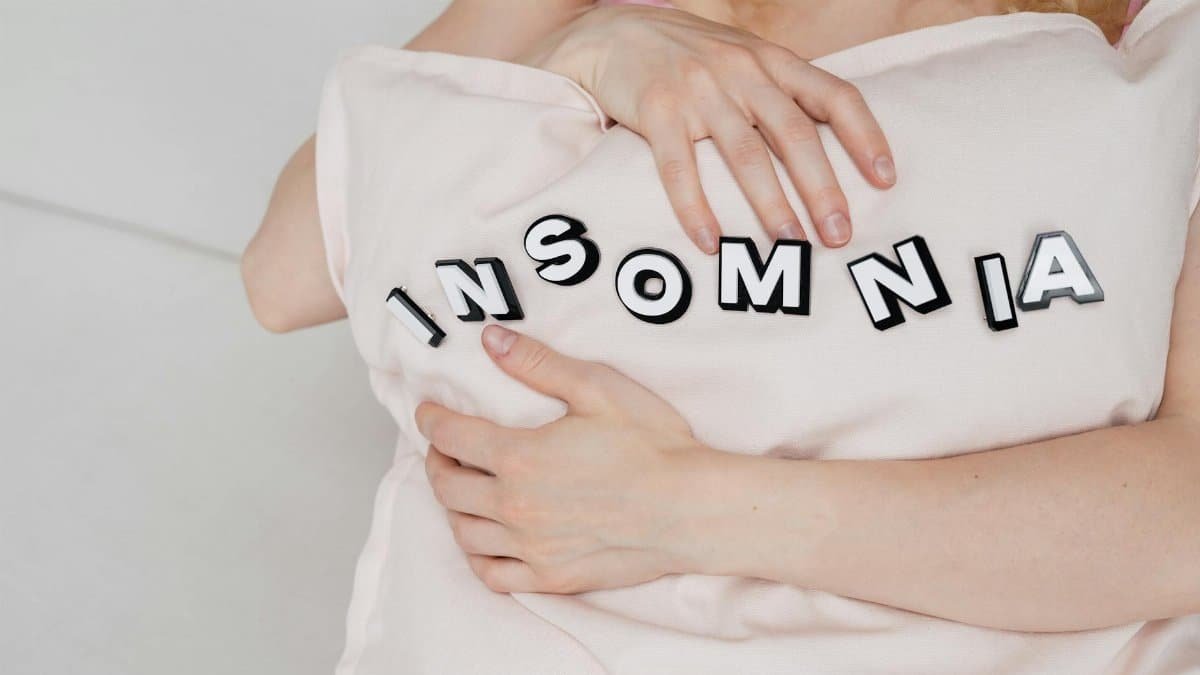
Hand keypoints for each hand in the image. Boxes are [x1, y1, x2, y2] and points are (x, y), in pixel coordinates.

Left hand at [415, 325, 723, 593]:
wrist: (691, 508)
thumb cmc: (652, 446)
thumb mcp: (598, 387)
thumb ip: (538, 363)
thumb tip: (491, 339)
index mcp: (520, 457)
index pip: (451, 437)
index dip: (431, 420)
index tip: (428, 411)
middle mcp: (515, 507)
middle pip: (447, 486)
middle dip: (436, 462)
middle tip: (443, 449)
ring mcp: (531, 548)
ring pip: (464, 531)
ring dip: (452, 507)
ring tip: (461, 489)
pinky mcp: (551, 577)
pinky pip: (492, 574)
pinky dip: (476, 556)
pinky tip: (483, 540)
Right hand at [517, 5, 896, 252]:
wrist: (612, 32)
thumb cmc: (686, 56)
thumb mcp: (742, 58)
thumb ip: (779, 91)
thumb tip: (828, 147)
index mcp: (772, 61)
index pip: (835, 95)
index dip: (865, 137)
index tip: (886, 179)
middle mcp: (741, 71)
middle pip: (794, 134)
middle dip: (822, 188)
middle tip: (839, 234)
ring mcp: (698, 89)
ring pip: (745, 154)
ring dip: (770, 204)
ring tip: (790, 243)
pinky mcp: (656, 109)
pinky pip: (679, 167)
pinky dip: (695, 208)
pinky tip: (710, 242)